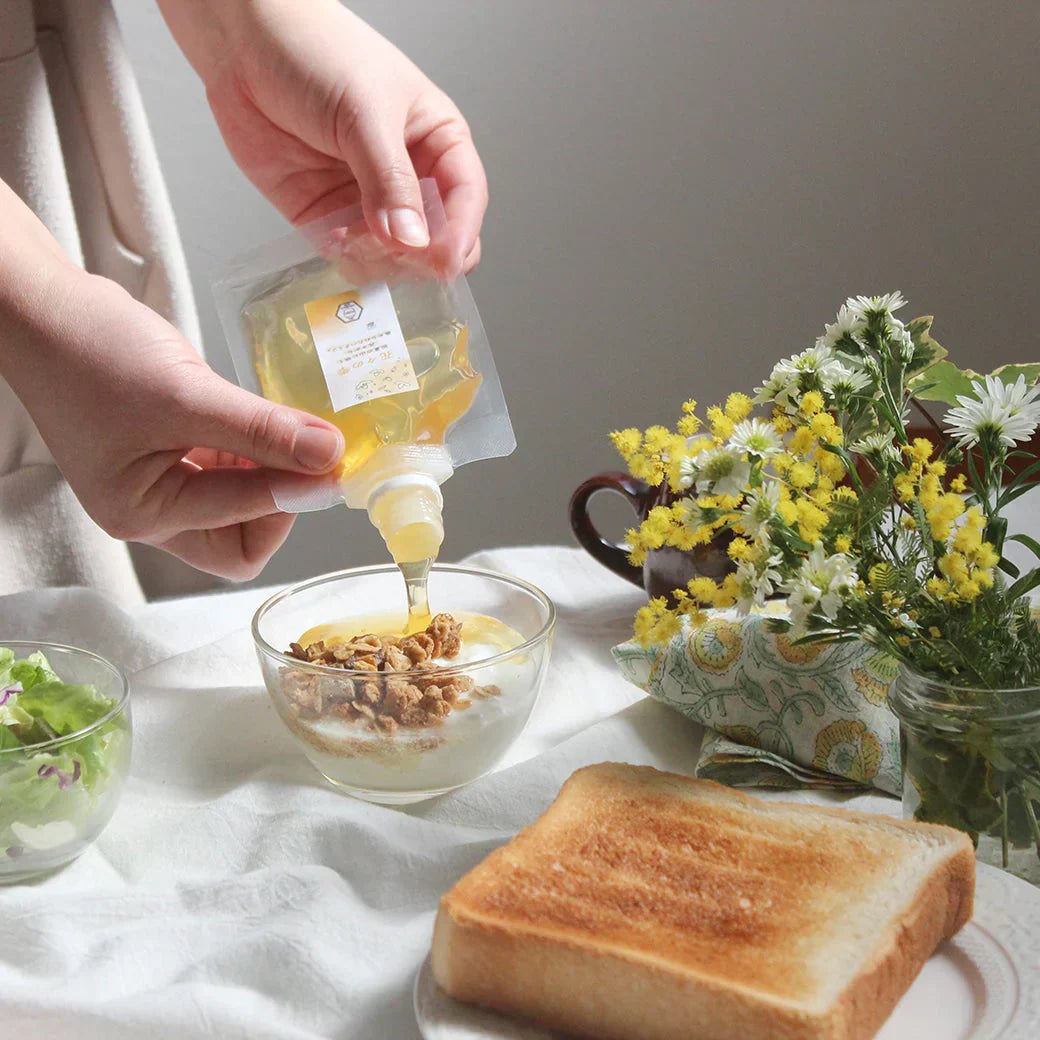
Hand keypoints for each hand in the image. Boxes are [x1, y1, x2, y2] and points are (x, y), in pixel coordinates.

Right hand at [2, 271, 343, 580]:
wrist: (42, 308)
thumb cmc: (91, 353)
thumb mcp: (186, 396)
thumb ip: (261, 430)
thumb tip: (330, 456)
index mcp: (145, 515)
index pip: (242, 538)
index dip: (293, 498)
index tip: (332, 460)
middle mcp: (153, 510)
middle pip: (242, 538)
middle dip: (279, 499)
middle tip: (305, 452)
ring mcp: (162, 481)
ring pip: (241, 499)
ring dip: (271, 467)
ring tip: (288, 426)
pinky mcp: (172, 450)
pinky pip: (228, 465)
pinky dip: (253, 445)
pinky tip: (264, 417)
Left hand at [160, 0, 487, 276]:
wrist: (244, 43)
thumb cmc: (316, 52)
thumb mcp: (365, 111)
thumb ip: (389, 179)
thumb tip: (411, 238)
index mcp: (436, 143)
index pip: (465, 199)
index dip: (460, 233)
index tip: (443, 258)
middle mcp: (408, 178)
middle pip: (436, 240)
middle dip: (421, 255)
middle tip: (399, 252)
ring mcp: (369, 203)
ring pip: (395, 259)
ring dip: (381, 262)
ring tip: (359, 240)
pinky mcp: (328, 218)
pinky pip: (351, 258)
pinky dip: (349, 262)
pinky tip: (339, 244)